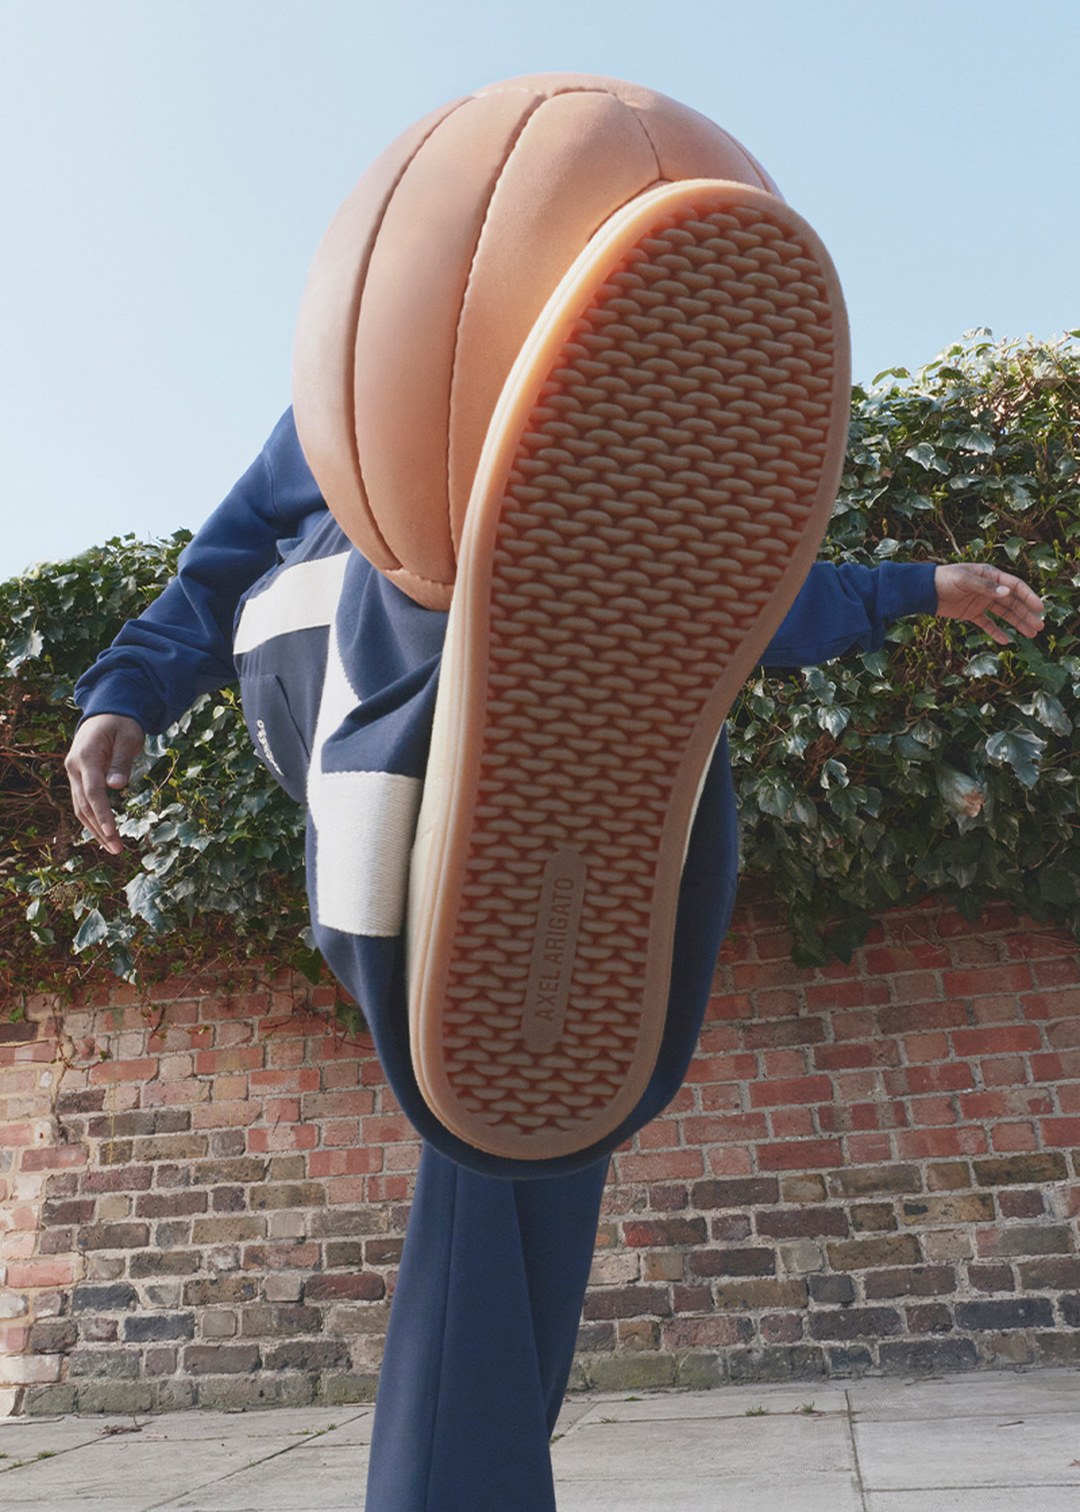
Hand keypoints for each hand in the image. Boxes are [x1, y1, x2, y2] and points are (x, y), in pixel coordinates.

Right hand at [64, 714, 145, 854]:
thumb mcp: (129, 737)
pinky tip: (104, 834)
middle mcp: (74, 766)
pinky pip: (83, 802)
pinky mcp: (79, 777)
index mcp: (86, 755)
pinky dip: (93, 819)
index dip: (102, 814)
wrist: (106, 711)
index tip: (113, 833)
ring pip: (80, 807)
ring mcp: (73, 772)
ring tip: (113, 848)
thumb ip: (122, 762)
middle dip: (101, 829)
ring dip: (96, 829)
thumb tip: (117, 787)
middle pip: (84, 804)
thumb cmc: (122, 723)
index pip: (93, 791)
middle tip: (118, 850)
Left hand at [934, 562, 1044, 644]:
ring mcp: (981, 601)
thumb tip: (1007, 593)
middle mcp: (989, 588)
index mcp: (991, 575)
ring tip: (1031, 634)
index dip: (1029, 597)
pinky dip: (996, 632)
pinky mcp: (971, 613)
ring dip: (1017, 623)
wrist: (924, 590)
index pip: (1015, 586)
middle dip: (1027, 614)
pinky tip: (1006, 641)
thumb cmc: (945, 579)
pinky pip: (987, 624)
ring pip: (1004, 614)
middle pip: (1013, 602)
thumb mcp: (965, 580)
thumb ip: (985, 587)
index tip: (1040, 608)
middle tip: (1040, 627)